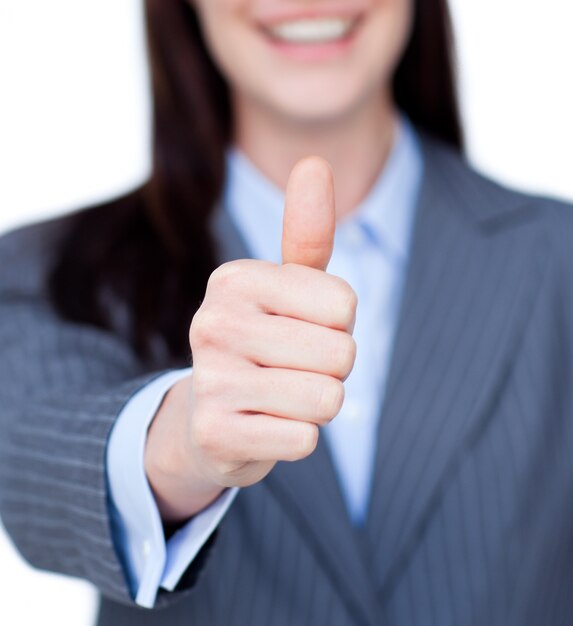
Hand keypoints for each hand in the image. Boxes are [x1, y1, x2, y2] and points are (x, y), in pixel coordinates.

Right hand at [145, 157, 356, 520]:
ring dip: (316, 405)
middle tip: (290, 370)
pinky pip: (305, 439)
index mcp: (233, 279)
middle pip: (342, 353)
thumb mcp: (284, 289)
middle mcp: (212, 323)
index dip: (338, 325)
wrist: (211, 418)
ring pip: (328, 399)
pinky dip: (296, 439)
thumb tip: (314, 161)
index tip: (299, 330)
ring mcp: (210, 380)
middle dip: (331, 369)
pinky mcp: (216, 435)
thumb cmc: (263, 344)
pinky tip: (264, 427)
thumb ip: (305, 232)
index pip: (344, 304)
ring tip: (279, 397)